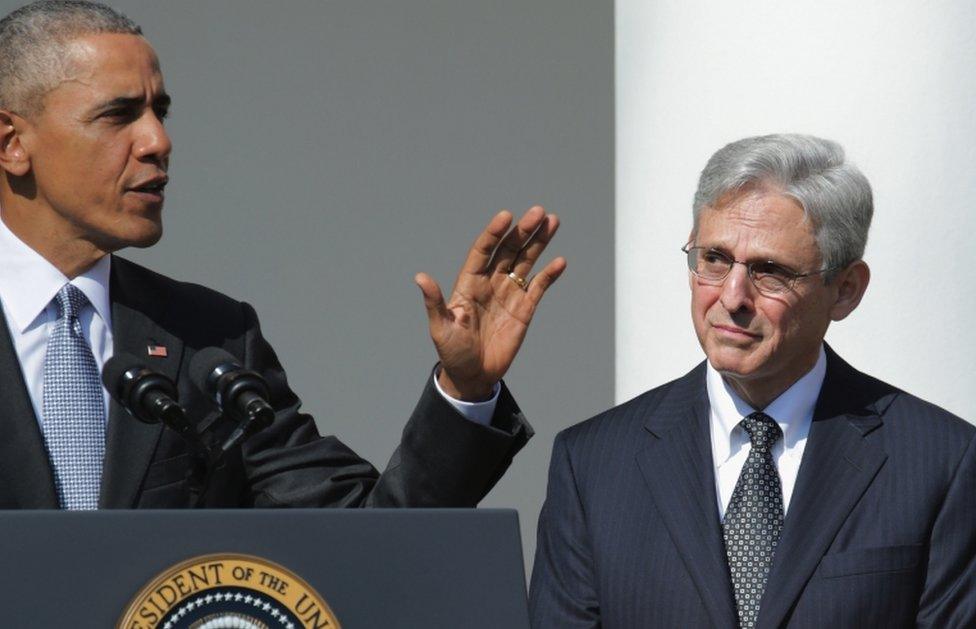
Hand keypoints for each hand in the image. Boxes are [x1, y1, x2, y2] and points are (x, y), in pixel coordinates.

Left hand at [415, 206, 565, 399]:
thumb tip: (421, 278)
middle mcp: (490, 282)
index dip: (494, 233)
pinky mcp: (524, 309)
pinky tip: (560, 261)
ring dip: (539, 242)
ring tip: (552, 221)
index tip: (506, 216)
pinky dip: (550, 274)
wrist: (472, 375)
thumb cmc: (452, 351)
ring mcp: (509, 294)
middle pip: (508, 250)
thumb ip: (435, 302)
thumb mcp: (440, 327)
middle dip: (523, 231)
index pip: (483, 251)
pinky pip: (539, 287)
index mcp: (469, 282)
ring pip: (526, 261)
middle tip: (538, 212)